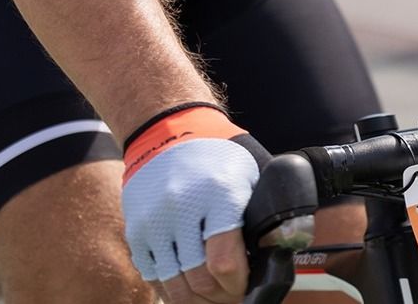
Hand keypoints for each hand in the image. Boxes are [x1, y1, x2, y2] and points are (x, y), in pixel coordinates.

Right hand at [120, 103, 266, 302]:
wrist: (169, 130)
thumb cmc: (221, 155)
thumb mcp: (254, 174)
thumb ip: (267, 212)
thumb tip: (281, 250)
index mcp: (219, 195)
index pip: (224, 261)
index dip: (236, 285)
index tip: (244, 286)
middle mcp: (182, 210)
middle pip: (198, 280)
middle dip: (220, 297)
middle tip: (232, 295)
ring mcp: (154, 222)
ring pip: (174, 284)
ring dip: (196, 298)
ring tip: (213, 295)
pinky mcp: (136, 230)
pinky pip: (153, 276)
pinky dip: (172, 289)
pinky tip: (189, 286)